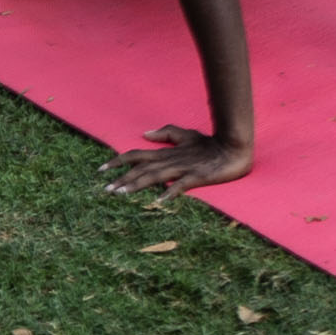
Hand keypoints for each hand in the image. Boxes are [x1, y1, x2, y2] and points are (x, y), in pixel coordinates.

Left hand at [103, 124, 251, 194]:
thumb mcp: (186, 135)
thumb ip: (165, 134)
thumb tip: (144, 135)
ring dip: (137, 184)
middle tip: (105, 189)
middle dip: (122, 178)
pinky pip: (181, 185)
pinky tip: (159, 200)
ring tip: (122, 193)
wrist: (234, 147)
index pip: (135, 156)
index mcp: (165, 152)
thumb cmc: (210, 143)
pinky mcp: (197, 177)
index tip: (101, 170)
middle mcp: (169, 160)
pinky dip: (170, 191)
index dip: (118, 161)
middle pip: (140, 169)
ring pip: (155, 177)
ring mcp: (182, 169)